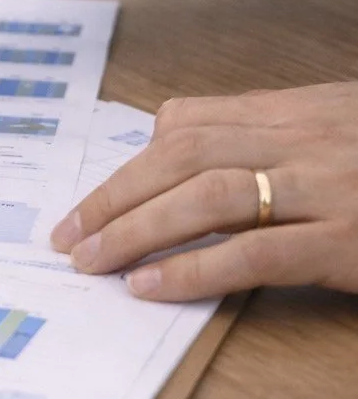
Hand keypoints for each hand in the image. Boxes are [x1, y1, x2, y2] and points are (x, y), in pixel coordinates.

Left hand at [51, 83, 357, 300]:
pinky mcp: (348, 241)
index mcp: (297, 112)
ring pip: (206, 198)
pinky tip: (150, 286)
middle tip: (68, 235)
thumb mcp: (344, 129)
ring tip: (92, 262)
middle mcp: (305, 140)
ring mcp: (327, 188)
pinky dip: (194, 270)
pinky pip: (254, 254)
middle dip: (114, 197)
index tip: (97, 199)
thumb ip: (280, 140)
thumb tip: (201, 164)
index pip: (190, 123)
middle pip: (181, 157)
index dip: (133, 163)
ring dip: (135, 231)